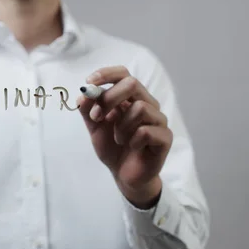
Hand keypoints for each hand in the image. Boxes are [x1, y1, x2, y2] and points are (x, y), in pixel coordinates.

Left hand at [77, 66, 172, 208]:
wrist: (125, 175)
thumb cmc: (113, 147)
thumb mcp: (94, 127)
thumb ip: (88, 110)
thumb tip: (83, 94)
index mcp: (130, 97)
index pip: (123, 74)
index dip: (106, 74)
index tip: (89, 82)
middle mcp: (147, 103)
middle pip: (132, 84)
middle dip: (109, 98)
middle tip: (96, 117)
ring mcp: (158, 119)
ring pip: (140, 108)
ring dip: (121, 126)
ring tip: (119, 139)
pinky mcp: (165, 137)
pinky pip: (146, 131)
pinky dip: (132, 140)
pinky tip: (132, 147)